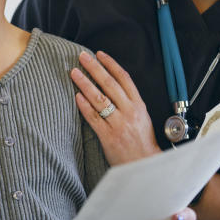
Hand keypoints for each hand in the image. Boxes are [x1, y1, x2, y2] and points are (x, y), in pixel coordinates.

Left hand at [71, 50, 159, 164]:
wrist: (145, 164)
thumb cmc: (142, 141)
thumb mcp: (142, 117)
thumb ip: (129, 102)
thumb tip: (111, 86)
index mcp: (139, 105)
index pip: (124, 78)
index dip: (111, 64)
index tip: (100, 54)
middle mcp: (130, 111)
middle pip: (109, 84)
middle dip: (94, 68)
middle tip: (82, 56)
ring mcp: (119, 124)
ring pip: (99, 98)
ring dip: (85, 83)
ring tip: (74, 73)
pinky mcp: (109, 136)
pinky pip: (94, 118)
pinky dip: (84, 106)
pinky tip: (76, 96)